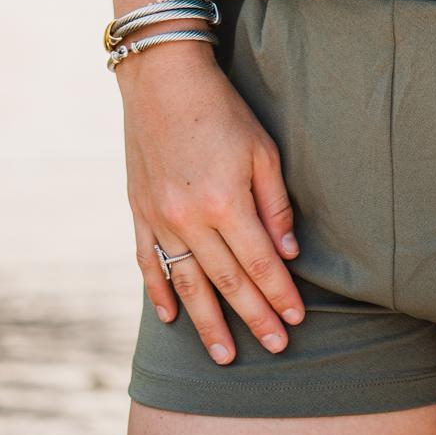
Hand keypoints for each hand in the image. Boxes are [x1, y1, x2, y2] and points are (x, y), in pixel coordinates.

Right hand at [119, 43, 305, 365]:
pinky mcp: (139, 212)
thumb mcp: (262, 148)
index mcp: (227, 202)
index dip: (279, 295)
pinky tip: (172, 318)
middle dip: (254, 318)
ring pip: (187, 285)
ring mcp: (161, 219)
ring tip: (225, 356)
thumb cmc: (222, 108)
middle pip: (228, 282)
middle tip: (275, 348)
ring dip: (207, 323)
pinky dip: (160, 293)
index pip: (260, 263)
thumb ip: (275, 204)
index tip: (296, 321)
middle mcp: (191, 219)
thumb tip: (288, 254)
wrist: (162, 79)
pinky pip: (148, 264)